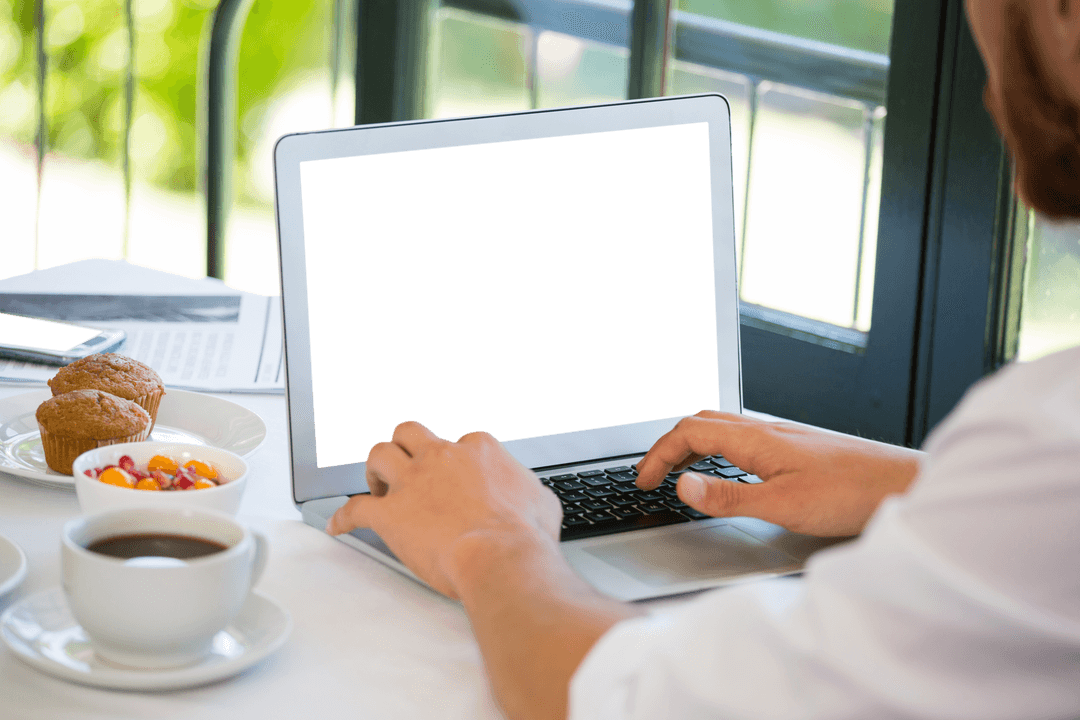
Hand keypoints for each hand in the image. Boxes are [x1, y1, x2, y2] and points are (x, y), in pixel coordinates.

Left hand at [326, 421, 562, 597]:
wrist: (500, 556)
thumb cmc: (523, 533)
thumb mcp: (542, 501)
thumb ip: (529, 490)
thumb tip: (534, 498)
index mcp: (477, 450)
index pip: (460, 443)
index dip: (456, 461)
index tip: (456, 476)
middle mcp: (440, 458)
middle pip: (410, 433)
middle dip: (406, 446)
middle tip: (407, 466)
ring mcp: (412, 483)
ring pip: (379, 454)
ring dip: (375, 469)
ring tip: (377, 485)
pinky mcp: (390, 514)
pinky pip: (356, 509)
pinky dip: (344, 517)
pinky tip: (338, 525)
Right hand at [635, 410, 924, 536]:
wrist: (904, 484)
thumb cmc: (853, 494)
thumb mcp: (783, 505)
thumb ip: (729, 496)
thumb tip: (682, 486)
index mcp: (756, 439)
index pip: (688, 433)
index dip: (658, 454)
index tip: (642, 480)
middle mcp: (766, 430)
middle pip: (700, 423)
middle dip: (667, 445)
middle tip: (650, 474)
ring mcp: (781, 436)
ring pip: (720, 427)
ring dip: (690, 443)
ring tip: (677, 469)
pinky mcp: (795, 447)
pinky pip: (740, 436)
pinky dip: (715, 448)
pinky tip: (725, 469)